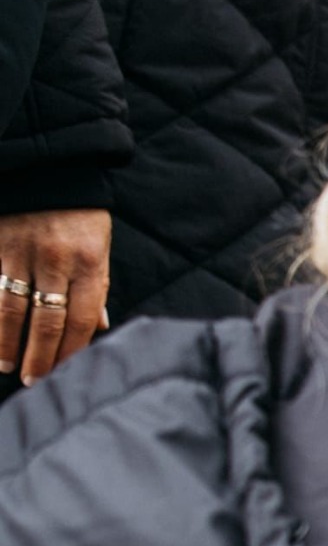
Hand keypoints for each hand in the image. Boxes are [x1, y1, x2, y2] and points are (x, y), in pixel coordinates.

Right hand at [0, 208, 111, 382]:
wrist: (50, 165)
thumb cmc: (79, 213)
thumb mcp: (99, 247)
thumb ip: (95, 287)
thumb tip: (98, 327)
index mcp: (89, 264)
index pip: (81, 321)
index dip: (70, 351)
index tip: (61, 373)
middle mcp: (56, 261)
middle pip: (46, 321)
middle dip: (39, 356)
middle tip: (32, 380)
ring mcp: (22, 251)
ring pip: (12, 307)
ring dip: (6, 341)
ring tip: (5, 364)